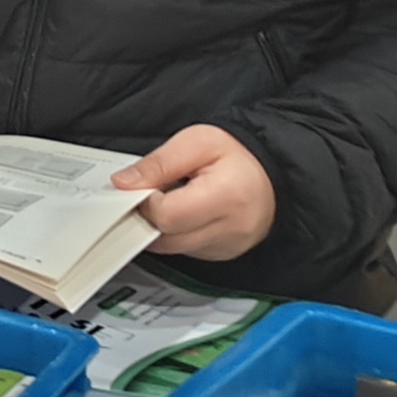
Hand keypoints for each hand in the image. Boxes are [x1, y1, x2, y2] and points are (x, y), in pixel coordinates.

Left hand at [113, 123, 277, 260]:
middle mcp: (229, 230)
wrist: (272, 176)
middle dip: (147, 215)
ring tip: (170, 199)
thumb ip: (158, 163)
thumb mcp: (196, 142)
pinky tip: (184, 213)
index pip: (166, 215)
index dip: (145, 200)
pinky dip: (175, 234)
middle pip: (164, 237)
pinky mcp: (222, 254)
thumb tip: (123, 183)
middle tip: (150, 192)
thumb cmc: (238, 156)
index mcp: (226, 198)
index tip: (143, 185)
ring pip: (172, 248)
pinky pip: (185, 250)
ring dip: (160, 226)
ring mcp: (227, 247)